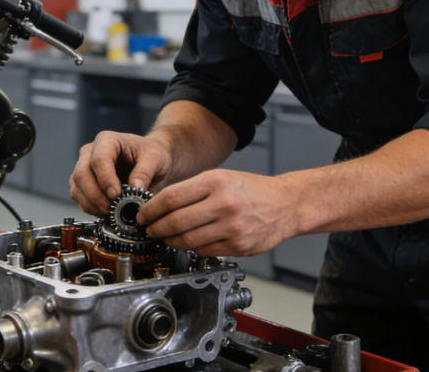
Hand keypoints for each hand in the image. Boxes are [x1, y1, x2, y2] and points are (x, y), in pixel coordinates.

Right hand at [69, 131, 174, 215]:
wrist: (148, 161)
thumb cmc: (149, 154)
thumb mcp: (155, 158)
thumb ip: (145, 172)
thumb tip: (135, 188)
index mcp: (107, 140)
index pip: (99, 160)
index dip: (105, 180)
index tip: (117, 195)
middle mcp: (90, 151)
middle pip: (82, 174)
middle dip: (95, 195)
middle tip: (111, 208)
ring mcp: (84, 166)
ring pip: (77, 187)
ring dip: (91, 203)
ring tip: (110, 212)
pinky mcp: (83, 182)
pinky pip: (78, 196)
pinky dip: (89, 207)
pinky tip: (104, 211)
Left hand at [136, 169, 292, 256]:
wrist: (285, 205)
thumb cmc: (252, 190)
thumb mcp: (221, 177)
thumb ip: (192, 190)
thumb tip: (161, 203)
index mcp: (216, 182)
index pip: (171, 198)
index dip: (151, 209)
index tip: (142, 215)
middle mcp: (223, 204)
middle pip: (176, 222)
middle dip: (156, 228)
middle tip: (149, 230)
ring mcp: (231, 228)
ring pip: (188, 240)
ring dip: (170, 241)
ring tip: (165, 237)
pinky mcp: (238, 246)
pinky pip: (204, 251)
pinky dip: (191, 248)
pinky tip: (187, 243)